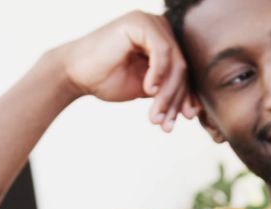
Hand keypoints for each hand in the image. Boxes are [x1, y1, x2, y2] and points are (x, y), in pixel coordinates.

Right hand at [50, 10, 198, 131]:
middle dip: (176, 99)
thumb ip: (169, 90)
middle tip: (167, 124)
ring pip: (175, 63)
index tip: (186, 118)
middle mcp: (161, 28)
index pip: (184, 71)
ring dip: (167, 94)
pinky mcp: (140, 22)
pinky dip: (158, 74)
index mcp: (165, 42)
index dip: (186, 96)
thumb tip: (196, 108)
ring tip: (156, 116)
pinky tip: (148, 91)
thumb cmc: (108, 80)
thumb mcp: (148, 89)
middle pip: (182, 68)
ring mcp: (151, 22)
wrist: (74, 74)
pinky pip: (162, 52)